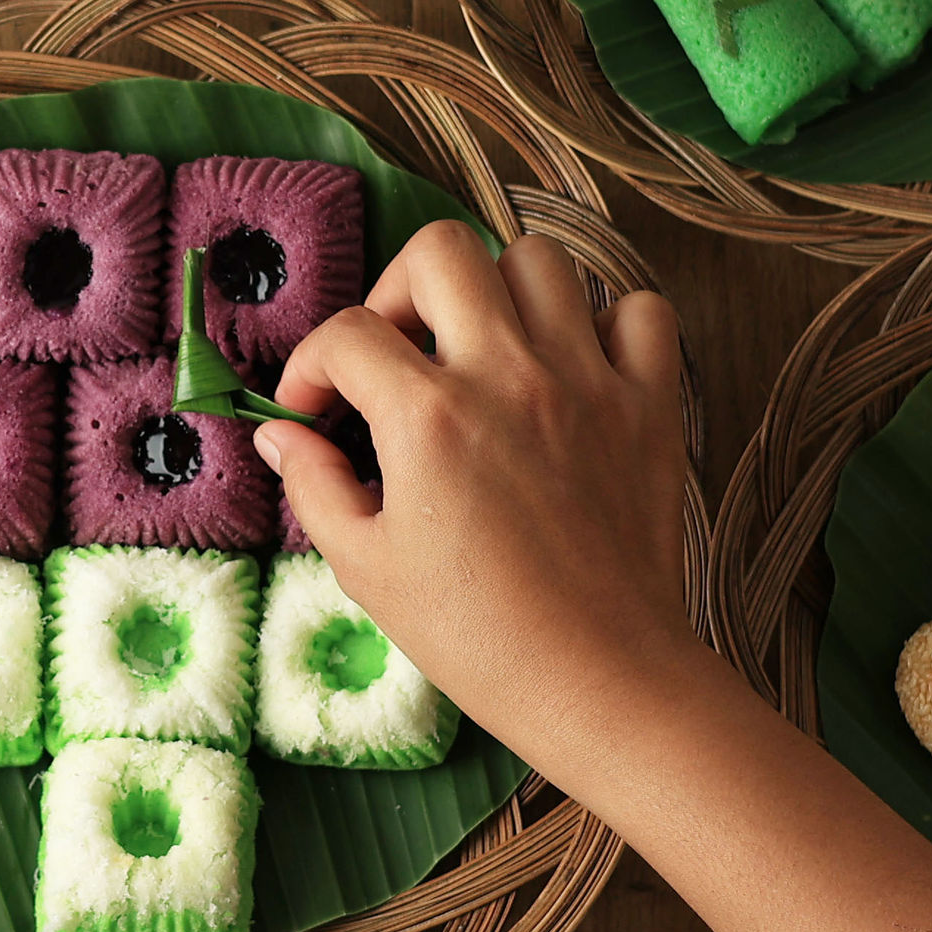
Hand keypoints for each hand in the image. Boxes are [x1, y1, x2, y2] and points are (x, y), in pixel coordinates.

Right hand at [254, 223, 699, 770]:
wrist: (598, 680)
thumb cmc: (476, 636)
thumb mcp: (366, 568)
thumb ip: (315, 485)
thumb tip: (282, 435)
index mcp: (428, 416)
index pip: (348, 334)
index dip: (312, 367)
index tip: (313, 411)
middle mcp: (508, 375)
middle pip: (442, 252)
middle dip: (398, 290)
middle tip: (396, 353)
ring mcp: (587, 382)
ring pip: (540, 260)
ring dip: (498, 292)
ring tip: (482, 352)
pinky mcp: (649, 405)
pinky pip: (638, 312)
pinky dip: (605, 324)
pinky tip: (573, 370)